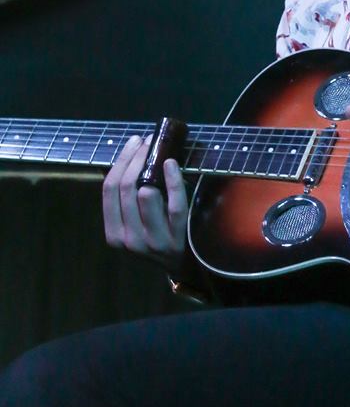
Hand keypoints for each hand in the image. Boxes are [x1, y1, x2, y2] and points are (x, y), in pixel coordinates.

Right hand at [102, 135, 187, 274]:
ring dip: (153, 169)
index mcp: (114, 233)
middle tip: (147, 142)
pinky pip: (174, 202)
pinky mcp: (177, 235)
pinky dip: (173, 179)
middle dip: (136, 158)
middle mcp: (129, 239)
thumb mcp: (133, 223)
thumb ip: (126, 198)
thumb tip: (127, 157)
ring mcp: (153, 239)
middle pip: (126, 188)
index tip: (133, 143)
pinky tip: (171, 164)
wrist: (183, 264)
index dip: (120, 162)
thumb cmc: (156, 235)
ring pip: (146, 194)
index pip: (109, 190)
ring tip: (160, 154)